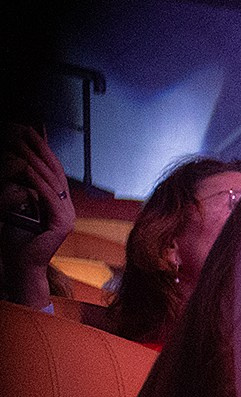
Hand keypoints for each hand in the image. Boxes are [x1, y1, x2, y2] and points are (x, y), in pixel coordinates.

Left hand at [2, 124, 75, 309]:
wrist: (22, 266)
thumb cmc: (17, 240)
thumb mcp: (19, 207)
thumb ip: (24, 190)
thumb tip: (22, 168)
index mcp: (60, 204)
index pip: (53, 172)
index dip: (43, 150)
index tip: (32, 131)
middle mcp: (68, 208)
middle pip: (54, 172)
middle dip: (40, 149)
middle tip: (27, 130)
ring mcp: (67, 216)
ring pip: (51, 182)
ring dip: (35, 160)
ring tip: (22, 144)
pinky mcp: (62, 224)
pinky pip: (49, 197)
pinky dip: (36, 180)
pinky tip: (26, 167)